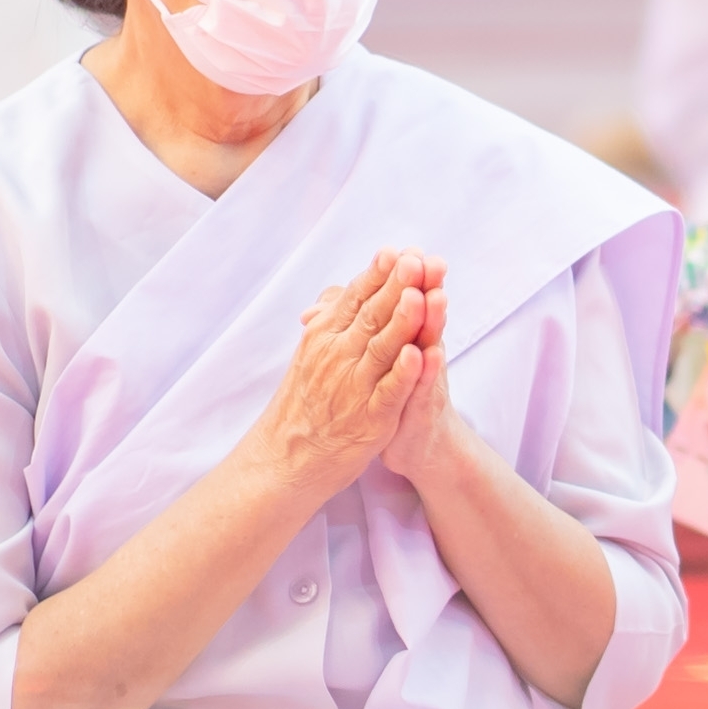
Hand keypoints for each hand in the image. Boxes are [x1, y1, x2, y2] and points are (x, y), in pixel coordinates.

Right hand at [247, 250, 440, 505]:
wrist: (286, 458)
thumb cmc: (304, 401)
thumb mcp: (311, 352)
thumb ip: (329, 318)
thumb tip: (338, 288)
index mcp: (324, 336)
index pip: (355, 297)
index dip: (378, 274)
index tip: (397, 251)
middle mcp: (336, 356)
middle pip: (371, 315)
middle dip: (396, 287)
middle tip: (416, 260)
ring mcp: (353, 387)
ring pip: (381, 348)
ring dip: (402, 321)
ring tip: (421, 295)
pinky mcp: (369, 419)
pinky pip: (388, 392)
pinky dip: (403, 373)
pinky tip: (418, 355)